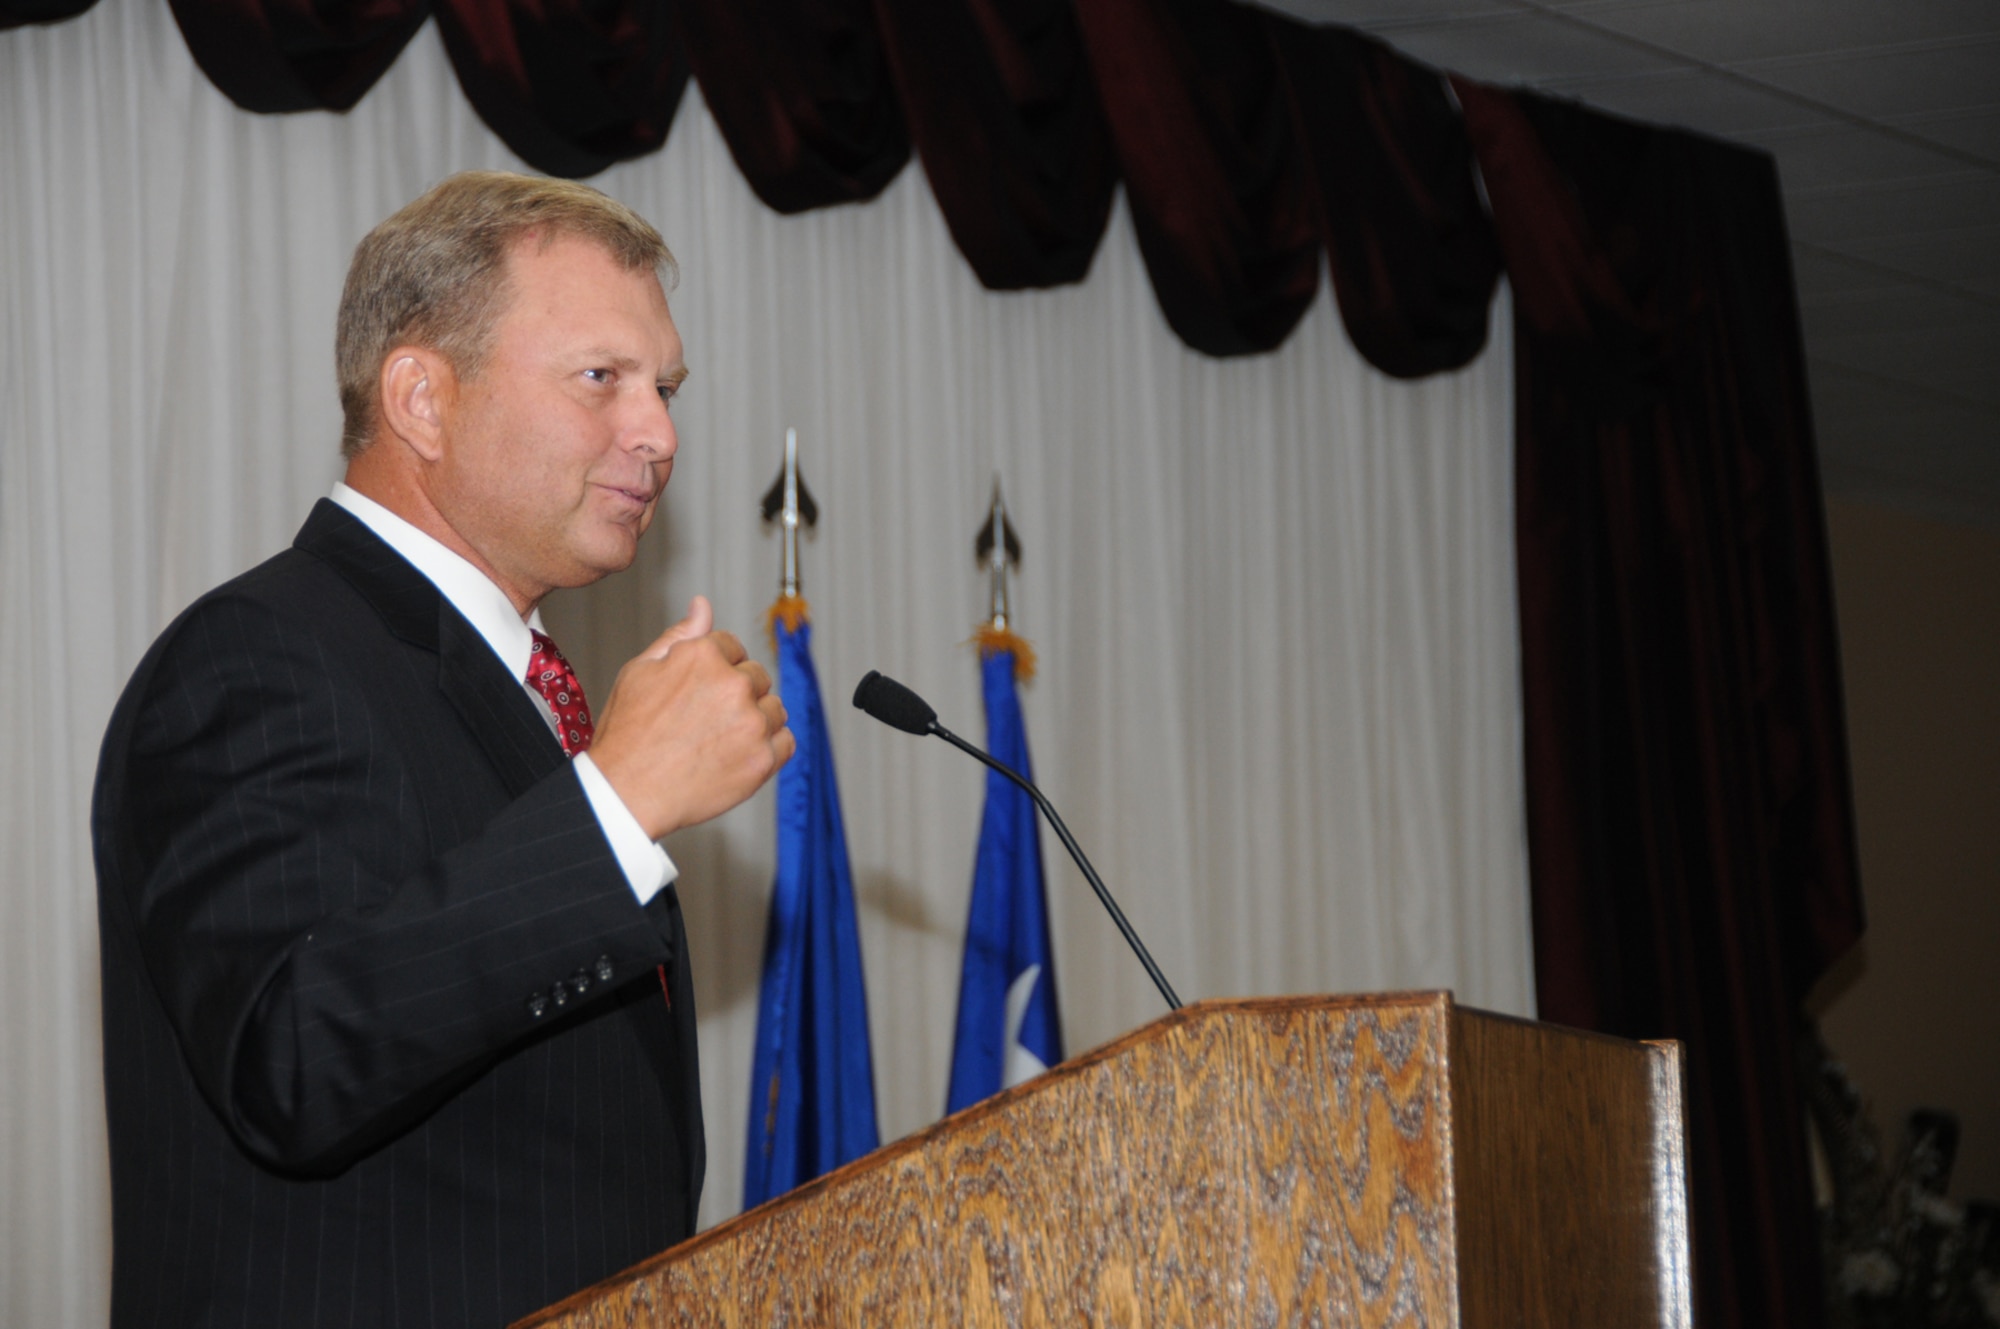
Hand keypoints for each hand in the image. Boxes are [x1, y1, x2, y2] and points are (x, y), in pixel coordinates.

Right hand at [588, 595, 794, 838]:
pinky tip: (737, 755)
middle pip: (757, 677)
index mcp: (703, 656)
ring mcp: (751, 724)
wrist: (626, 794)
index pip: (733, 647)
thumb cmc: (629, 735)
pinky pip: (786, 742)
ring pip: (775, 709)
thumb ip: (679, 635)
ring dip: (755, 720)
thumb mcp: (641, 671)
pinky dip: (768, 748)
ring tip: (718, 740)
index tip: (699, 693)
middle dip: (737, 694)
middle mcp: (733, 685)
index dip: (715, 670)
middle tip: (704, 721)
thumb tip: (702, 605)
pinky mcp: (762, 760)